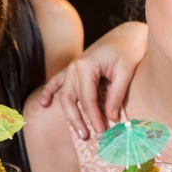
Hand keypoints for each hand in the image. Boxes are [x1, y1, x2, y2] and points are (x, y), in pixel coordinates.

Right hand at [38, 20, 146, 137]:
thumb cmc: (127, 51)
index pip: (87, 99)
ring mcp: (71, 68)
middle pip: (71, 100)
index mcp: (86, 66)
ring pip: (64, 96)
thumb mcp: (125, 72)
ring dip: (69, 114)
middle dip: (78, 120)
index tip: (102, 131)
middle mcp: (74, 68)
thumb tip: (111, 117)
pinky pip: (57, 82)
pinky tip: (44, 104)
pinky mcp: (73, 69)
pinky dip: (49, 92)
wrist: (125, 35)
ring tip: (78, 131)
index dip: (94, 117)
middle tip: (88, 136)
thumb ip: (116, 95)